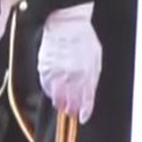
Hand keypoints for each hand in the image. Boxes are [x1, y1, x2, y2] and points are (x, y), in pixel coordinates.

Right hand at [37, 4, 101, 123]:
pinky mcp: (45, 68)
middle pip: (72, 100)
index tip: (83, 117)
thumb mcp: (96, 58)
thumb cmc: (84, 38)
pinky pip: (46, 86)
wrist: (67, 24)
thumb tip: (89, 93)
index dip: (85, 111)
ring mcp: (57, 72)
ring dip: (60, 103)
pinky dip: (50, 92)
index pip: (87, 99)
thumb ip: (93, 77)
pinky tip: (53, 92)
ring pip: (57, 96)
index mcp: (87, 72)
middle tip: (71, 111)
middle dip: (72, 109)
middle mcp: (72, 75)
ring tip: (61, 104)